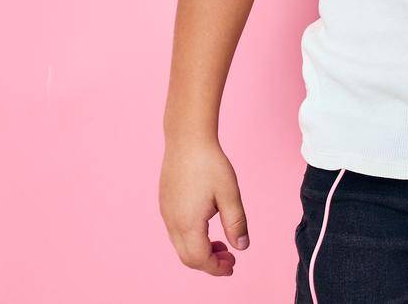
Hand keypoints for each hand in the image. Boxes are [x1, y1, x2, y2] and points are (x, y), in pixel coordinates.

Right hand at [159, 136, 249, 276]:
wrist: (187, 139)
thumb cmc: (210, 164)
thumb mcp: (230, 194)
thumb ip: (236, 223)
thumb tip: (241, 247)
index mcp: (188, 223)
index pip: (200, 259)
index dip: (217, 268)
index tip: (232, 266)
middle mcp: (172, 222)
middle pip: (187, 258)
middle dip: (208, 263)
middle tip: (230, 258)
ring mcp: (166, 213)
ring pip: (180, 246)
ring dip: (200, 251)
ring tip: (221, 244)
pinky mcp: (165, 205)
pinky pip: (176, 233)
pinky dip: (191, 239)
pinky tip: (207, 228)